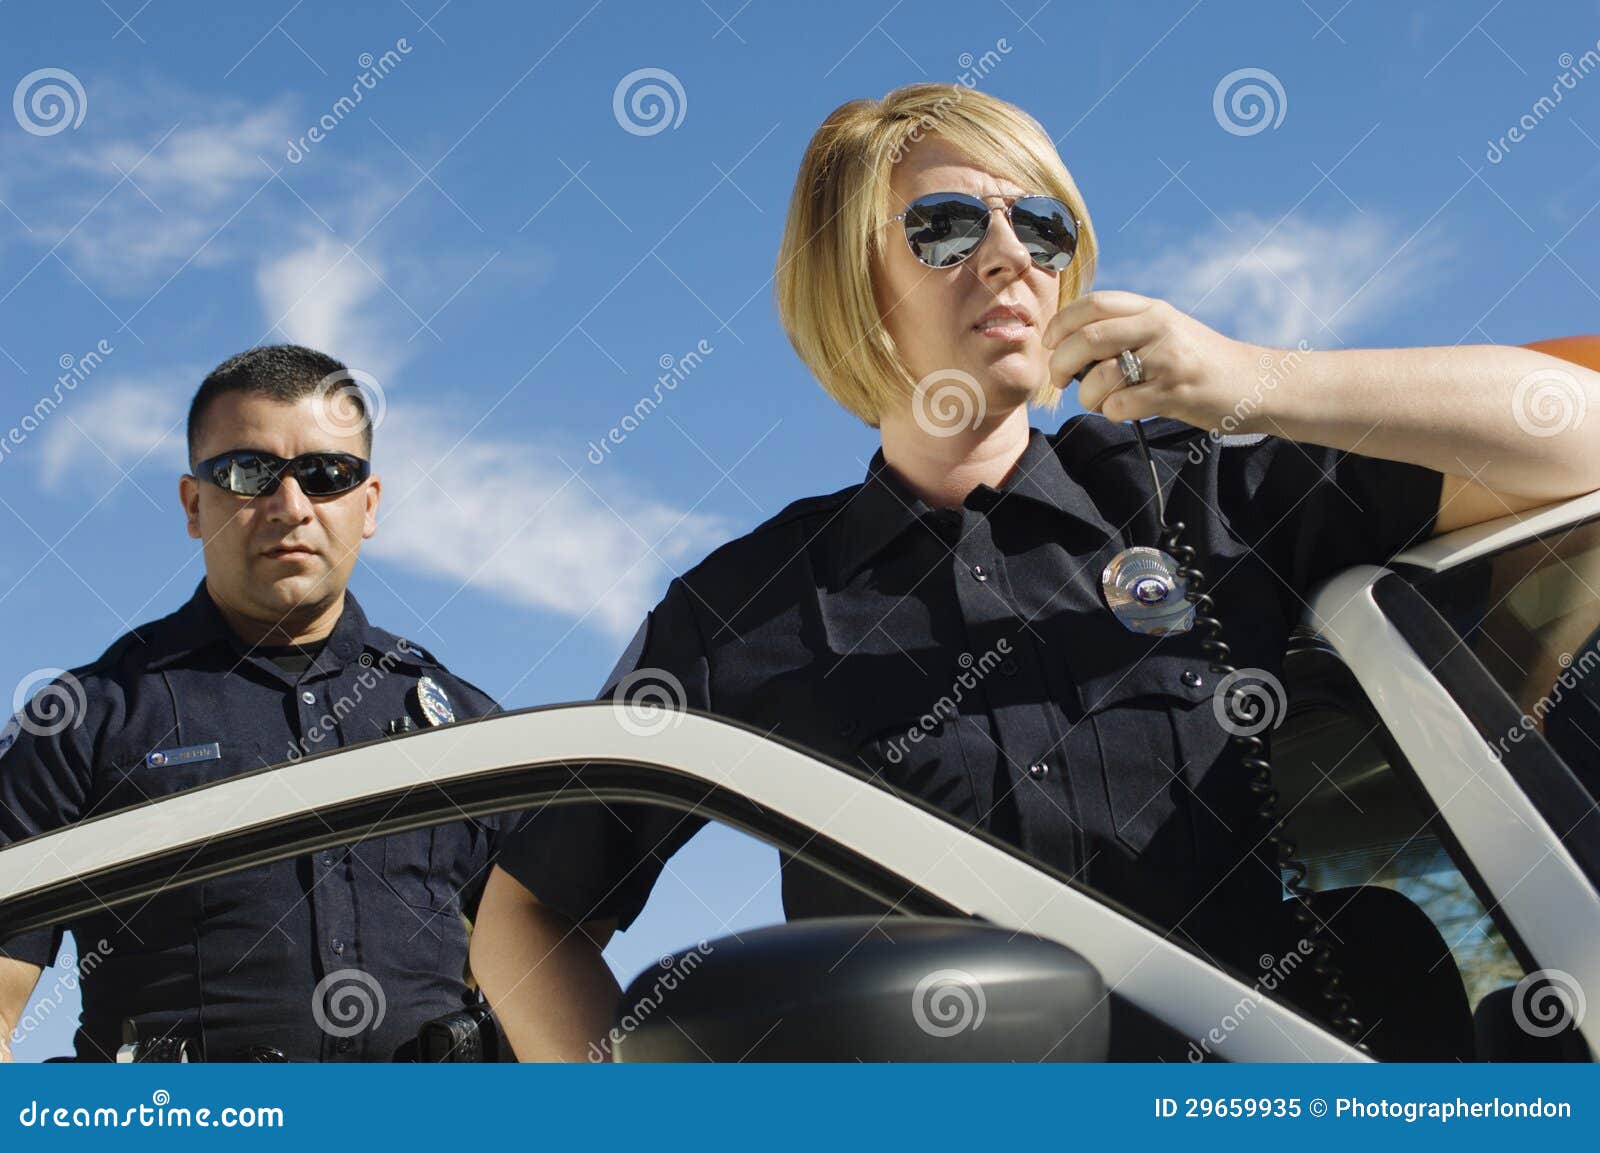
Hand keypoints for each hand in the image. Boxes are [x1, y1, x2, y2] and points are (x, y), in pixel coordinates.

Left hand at [1042, 290, 1269, 431]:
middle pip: (1087, 338)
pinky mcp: (1175, 392)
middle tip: (1059, 379)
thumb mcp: (1165, 329)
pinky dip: (1111, 413)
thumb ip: (1125, 329)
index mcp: (1152, 309)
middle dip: (1060, 362)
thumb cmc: (1197, 360)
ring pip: (1100, 376)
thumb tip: (1069, 347)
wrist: (1251, 383)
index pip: (1094, 304)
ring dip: (1087, 395)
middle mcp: (1159, 327)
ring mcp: (1168, 359)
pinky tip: (1123, 411)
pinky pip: (1121, 405)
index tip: (1049, 343)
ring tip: (1097, 401)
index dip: (1061, 323)